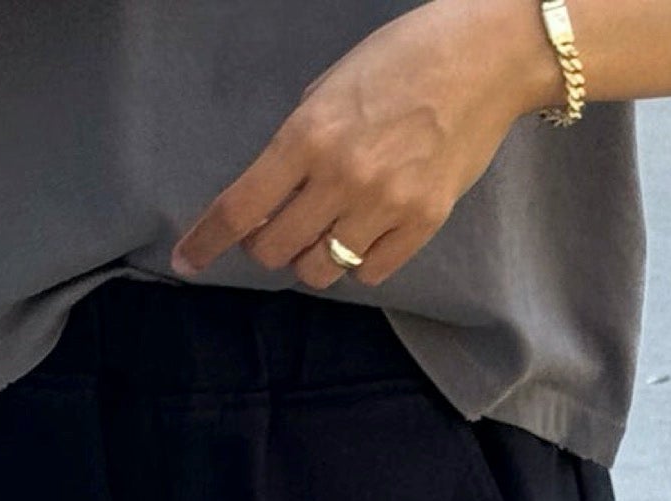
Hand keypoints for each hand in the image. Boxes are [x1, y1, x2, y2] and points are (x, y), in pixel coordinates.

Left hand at [169, 0, 558, 291]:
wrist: (483, 58)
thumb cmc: (402, 61)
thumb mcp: (330, 89)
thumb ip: (296, 145)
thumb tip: (269, 198)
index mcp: (309, 135)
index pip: (242, 206)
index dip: (206, 240)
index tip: (187, 261)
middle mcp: (342, 177)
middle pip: (275, 249)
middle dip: (268, 245)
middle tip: (281, 228)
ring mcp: (384, 205)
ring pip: (320, 270)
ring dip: (312, 258)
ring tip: (328, 229)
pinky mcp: (422, 224)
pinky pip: (370, 271)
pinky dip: (359, 260)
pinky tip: (368, 231)